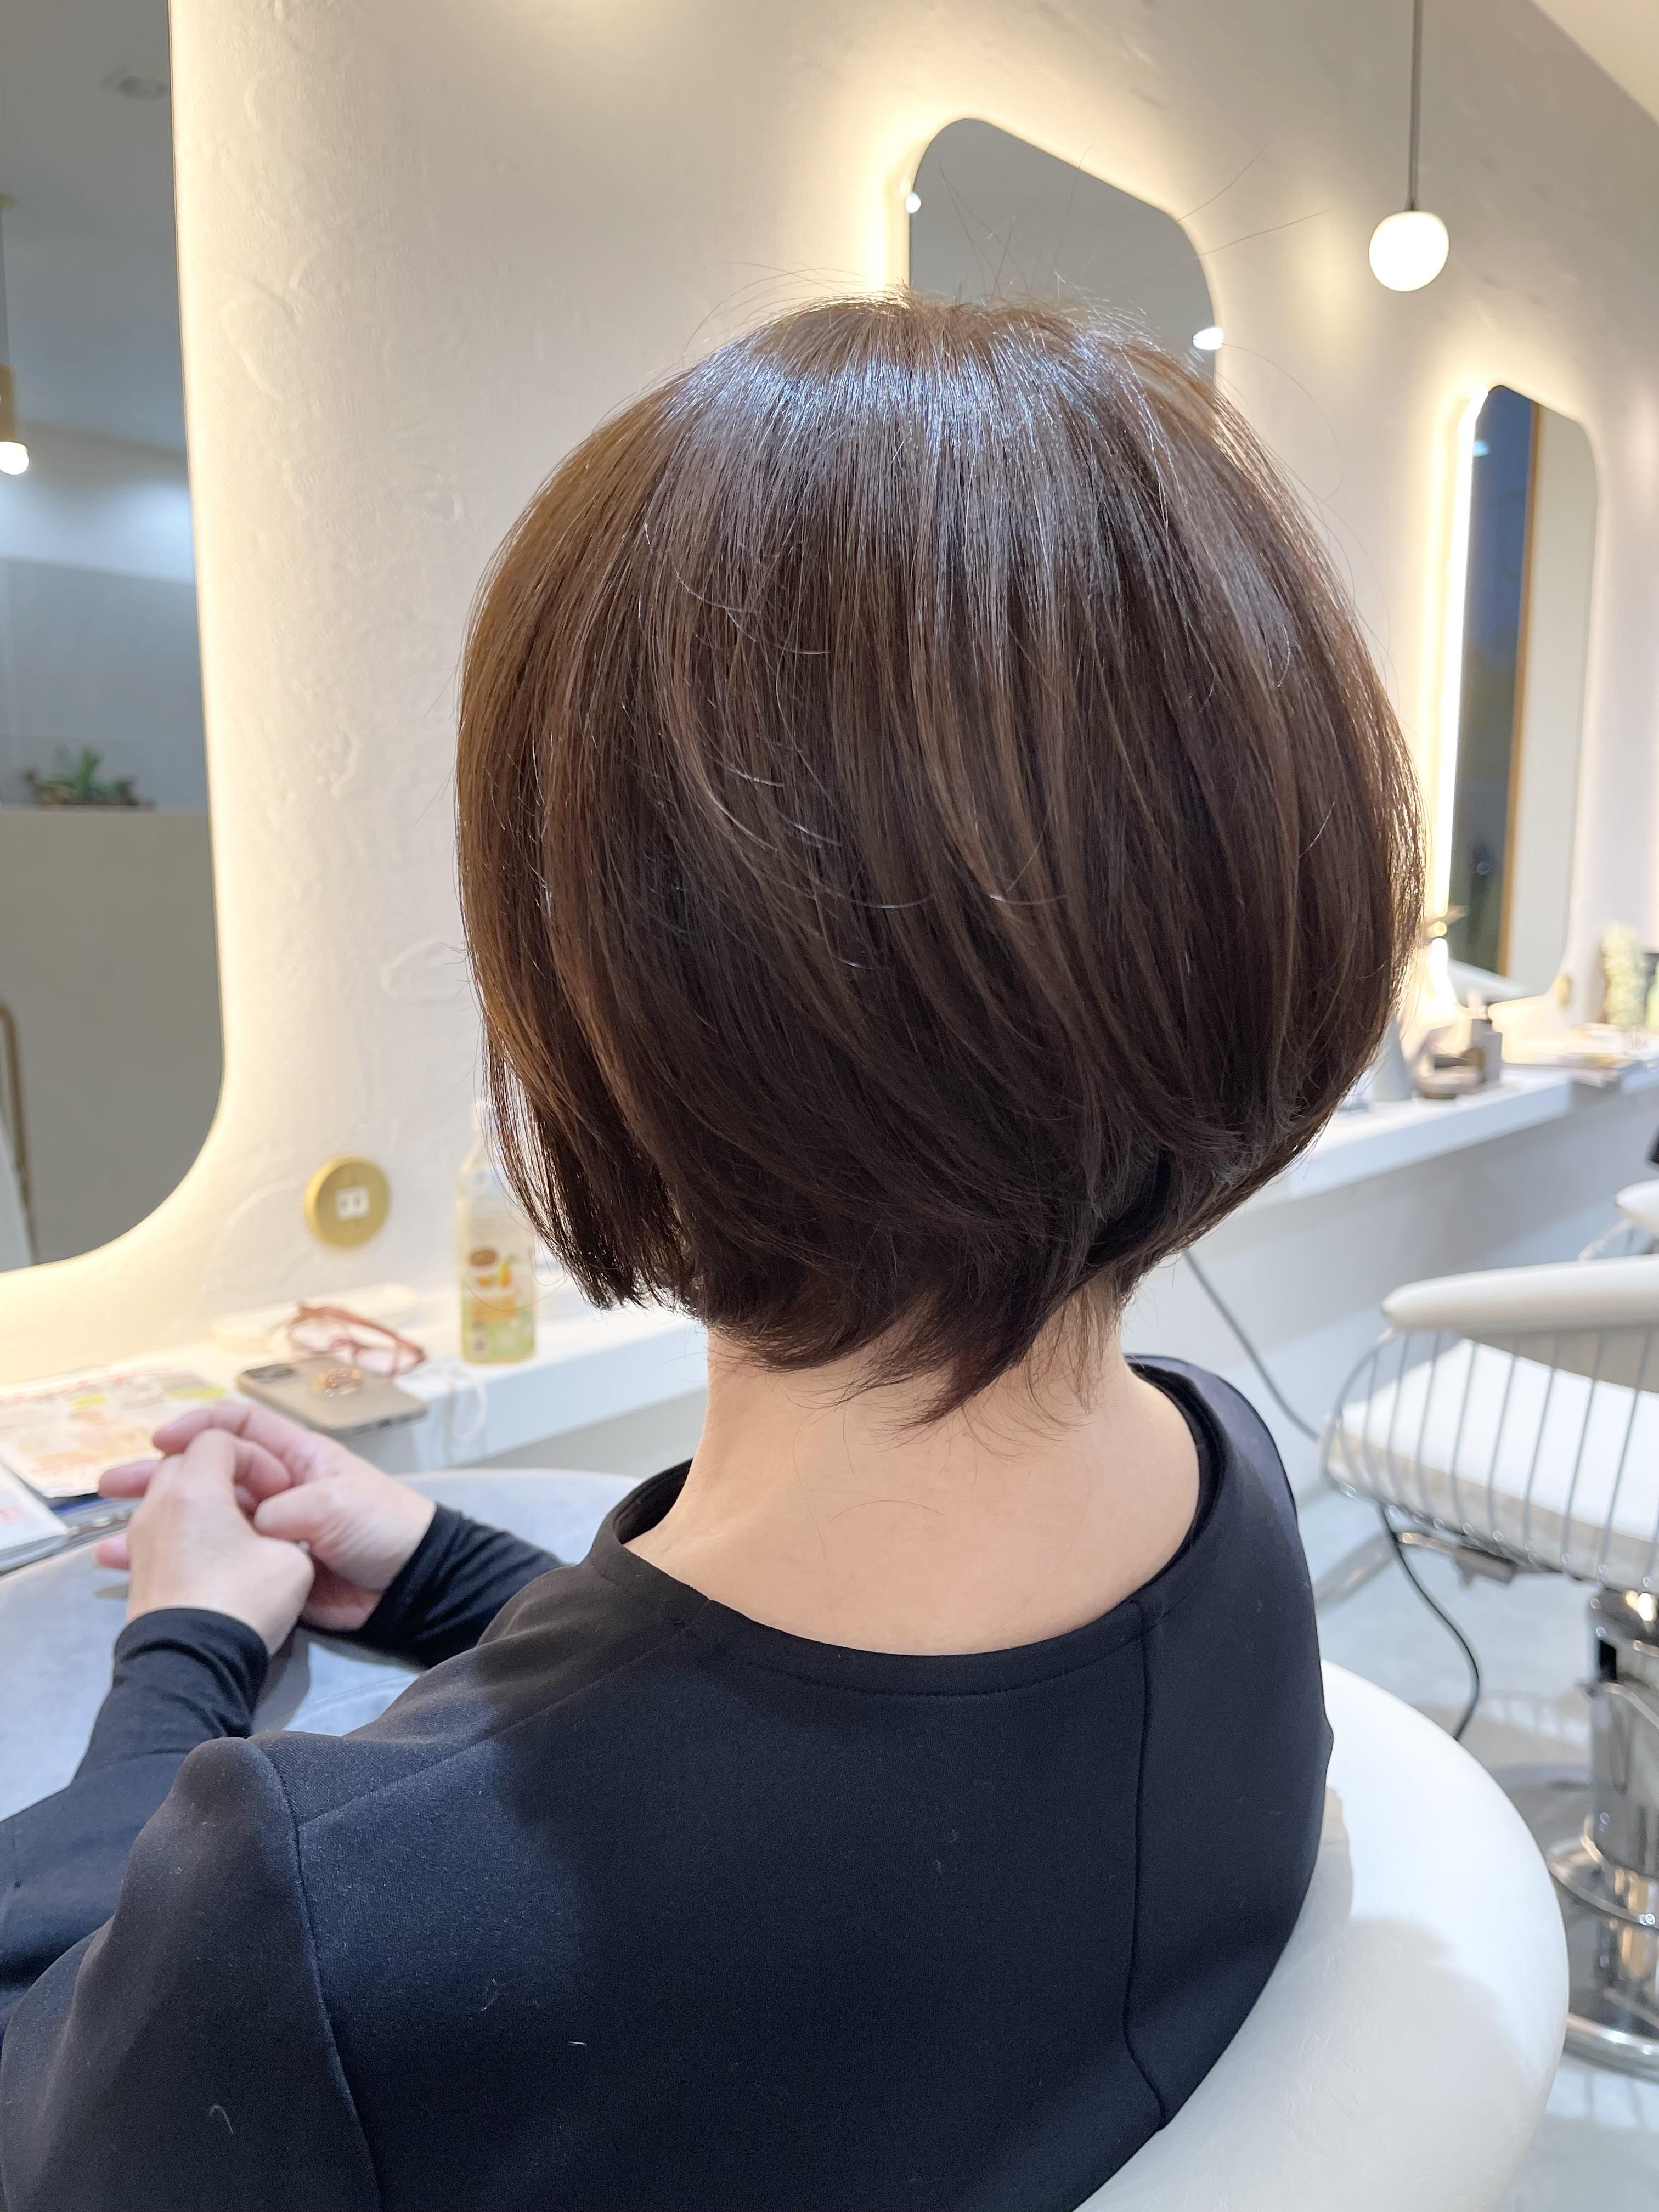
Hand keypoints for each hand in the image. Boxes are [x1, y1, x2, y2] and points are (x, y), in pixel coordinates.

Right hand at [100, 1402, 436, 1633]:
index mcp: (296, 1458)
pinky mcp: (263, 1569)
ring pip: (202, 1522)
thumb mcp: (336, 1503)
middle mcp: (275, 1489)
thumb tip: (248, 1521)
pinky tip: (141, 1575)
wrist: (409, 1584)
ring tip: (109, 1539)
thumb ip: (287, 1507)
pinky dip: (179, 1566)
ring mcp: (266, 1531)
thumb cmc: (382, 1526)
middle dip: (160, 1478)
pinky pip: (215, 1561)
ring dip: (157, 1527)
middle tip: (111, 1487)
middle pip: (208, 1476)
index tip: (160, 1439)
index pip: (240, 1429)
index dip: (199, 1427)